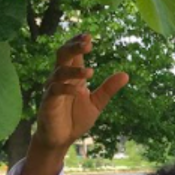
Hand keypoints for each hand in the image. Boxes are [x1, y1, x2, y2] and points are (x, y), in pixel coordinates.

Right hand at [37, 33, 128, 150]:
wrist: (62, 138)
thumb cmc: (76, 118)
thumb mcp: (97, 103)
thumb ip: (108, 89)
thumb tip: (126, 75)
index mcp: (72, 75)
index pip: (73, 53)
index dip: (78, 42)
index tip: (89, 36)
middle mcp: (61, 78)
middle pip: (63, 55)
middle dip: (74, 47)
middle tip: (88, 44)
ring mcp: (53, 89)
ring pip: (59, 71)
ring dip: (75, 70)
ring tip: (91, 73)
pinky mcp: (48, 102)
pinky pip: (55, 90)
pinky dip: (67, 89)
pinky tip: (80, 91)